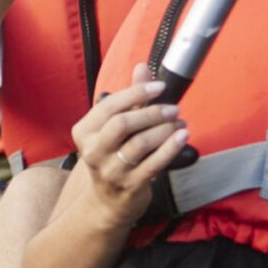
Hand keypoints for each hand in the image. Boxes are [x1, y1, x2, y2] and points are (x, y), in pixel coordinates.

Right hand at [69, 67, 186, 227]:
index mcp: (85, 132)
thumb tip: (142, 67)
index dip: (137, 92)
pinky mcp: (129, 186)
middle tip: (173, 108)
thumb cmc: (114, 156)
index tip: (160, 87)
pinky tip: (182, 137)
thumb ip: (131, 98)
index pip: (110, 105)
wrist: (109, 201)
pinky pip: (154, 164)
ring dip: (164, 130)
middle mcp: (92, 151)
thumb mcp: (117, 127)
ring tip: (180, 123)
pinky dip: (170, 148)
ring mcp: (110, 171)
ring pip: (139, 144)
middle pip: (122, 124)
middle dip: (152, 113)